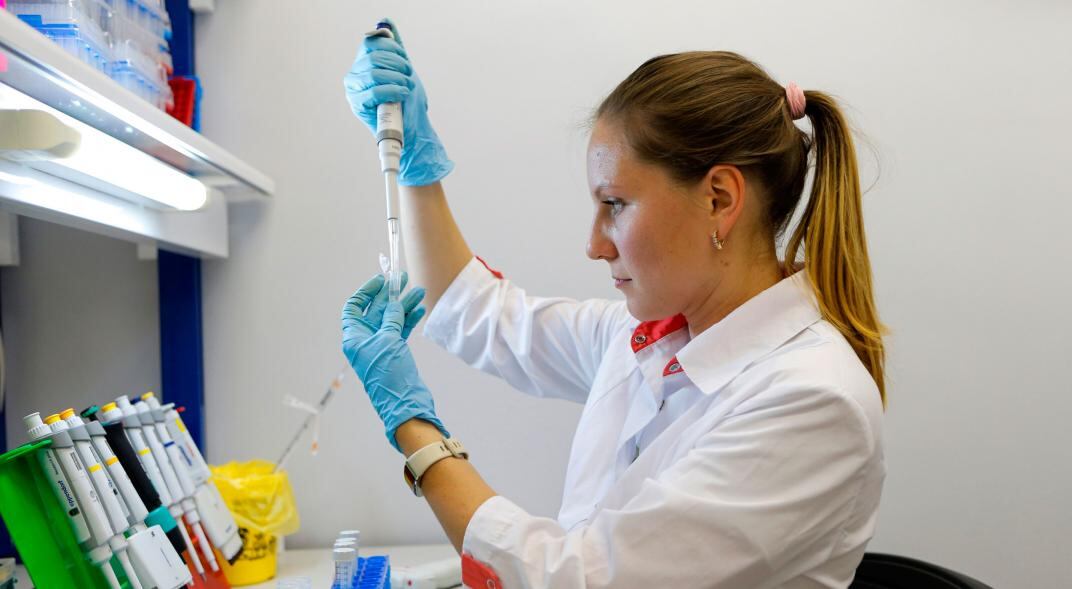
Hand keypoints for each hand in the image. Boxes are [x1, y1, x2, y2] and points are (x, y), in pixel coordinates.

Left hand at [341, 273, 447, 450]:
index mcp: (354, 337)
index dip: (365, 292)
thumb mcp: (388, 341)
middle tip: (403, 279)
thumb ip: (391, 318)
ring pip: (392, 319)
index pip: (354, 307)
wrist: (405, 404)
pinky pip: (401, 330)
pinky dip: (409, 319)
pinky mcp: (396, 353)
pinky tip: (420, 309)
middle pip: (376, 310)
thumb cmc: (389, 374)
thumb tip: (394, 302)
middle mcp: (365, 340)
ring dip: (404, 305)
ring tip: (419, 291)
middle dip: (390, 295)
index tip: (380, 281)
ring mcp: (381, 347)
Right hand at [343, 19, 453, 185]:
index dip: (391, 48)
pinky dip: (394, 90)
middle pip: (373, 57)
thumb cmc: (407, 102)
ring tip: (406, 87)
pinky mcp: (357, 105)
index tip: (405, 61)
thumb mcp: (404, 69)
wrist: (412, 130)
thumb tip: (386, 21)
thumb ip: (394, 46)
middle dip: (398, 65)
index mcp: (363, 63)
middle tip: (408, 76)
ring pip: (374, 73)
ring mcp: (354, 90)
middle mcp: (354, 75)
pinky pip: (374, 90)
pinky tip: (402, 94)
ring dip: (397, 79)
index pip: (371, 43)